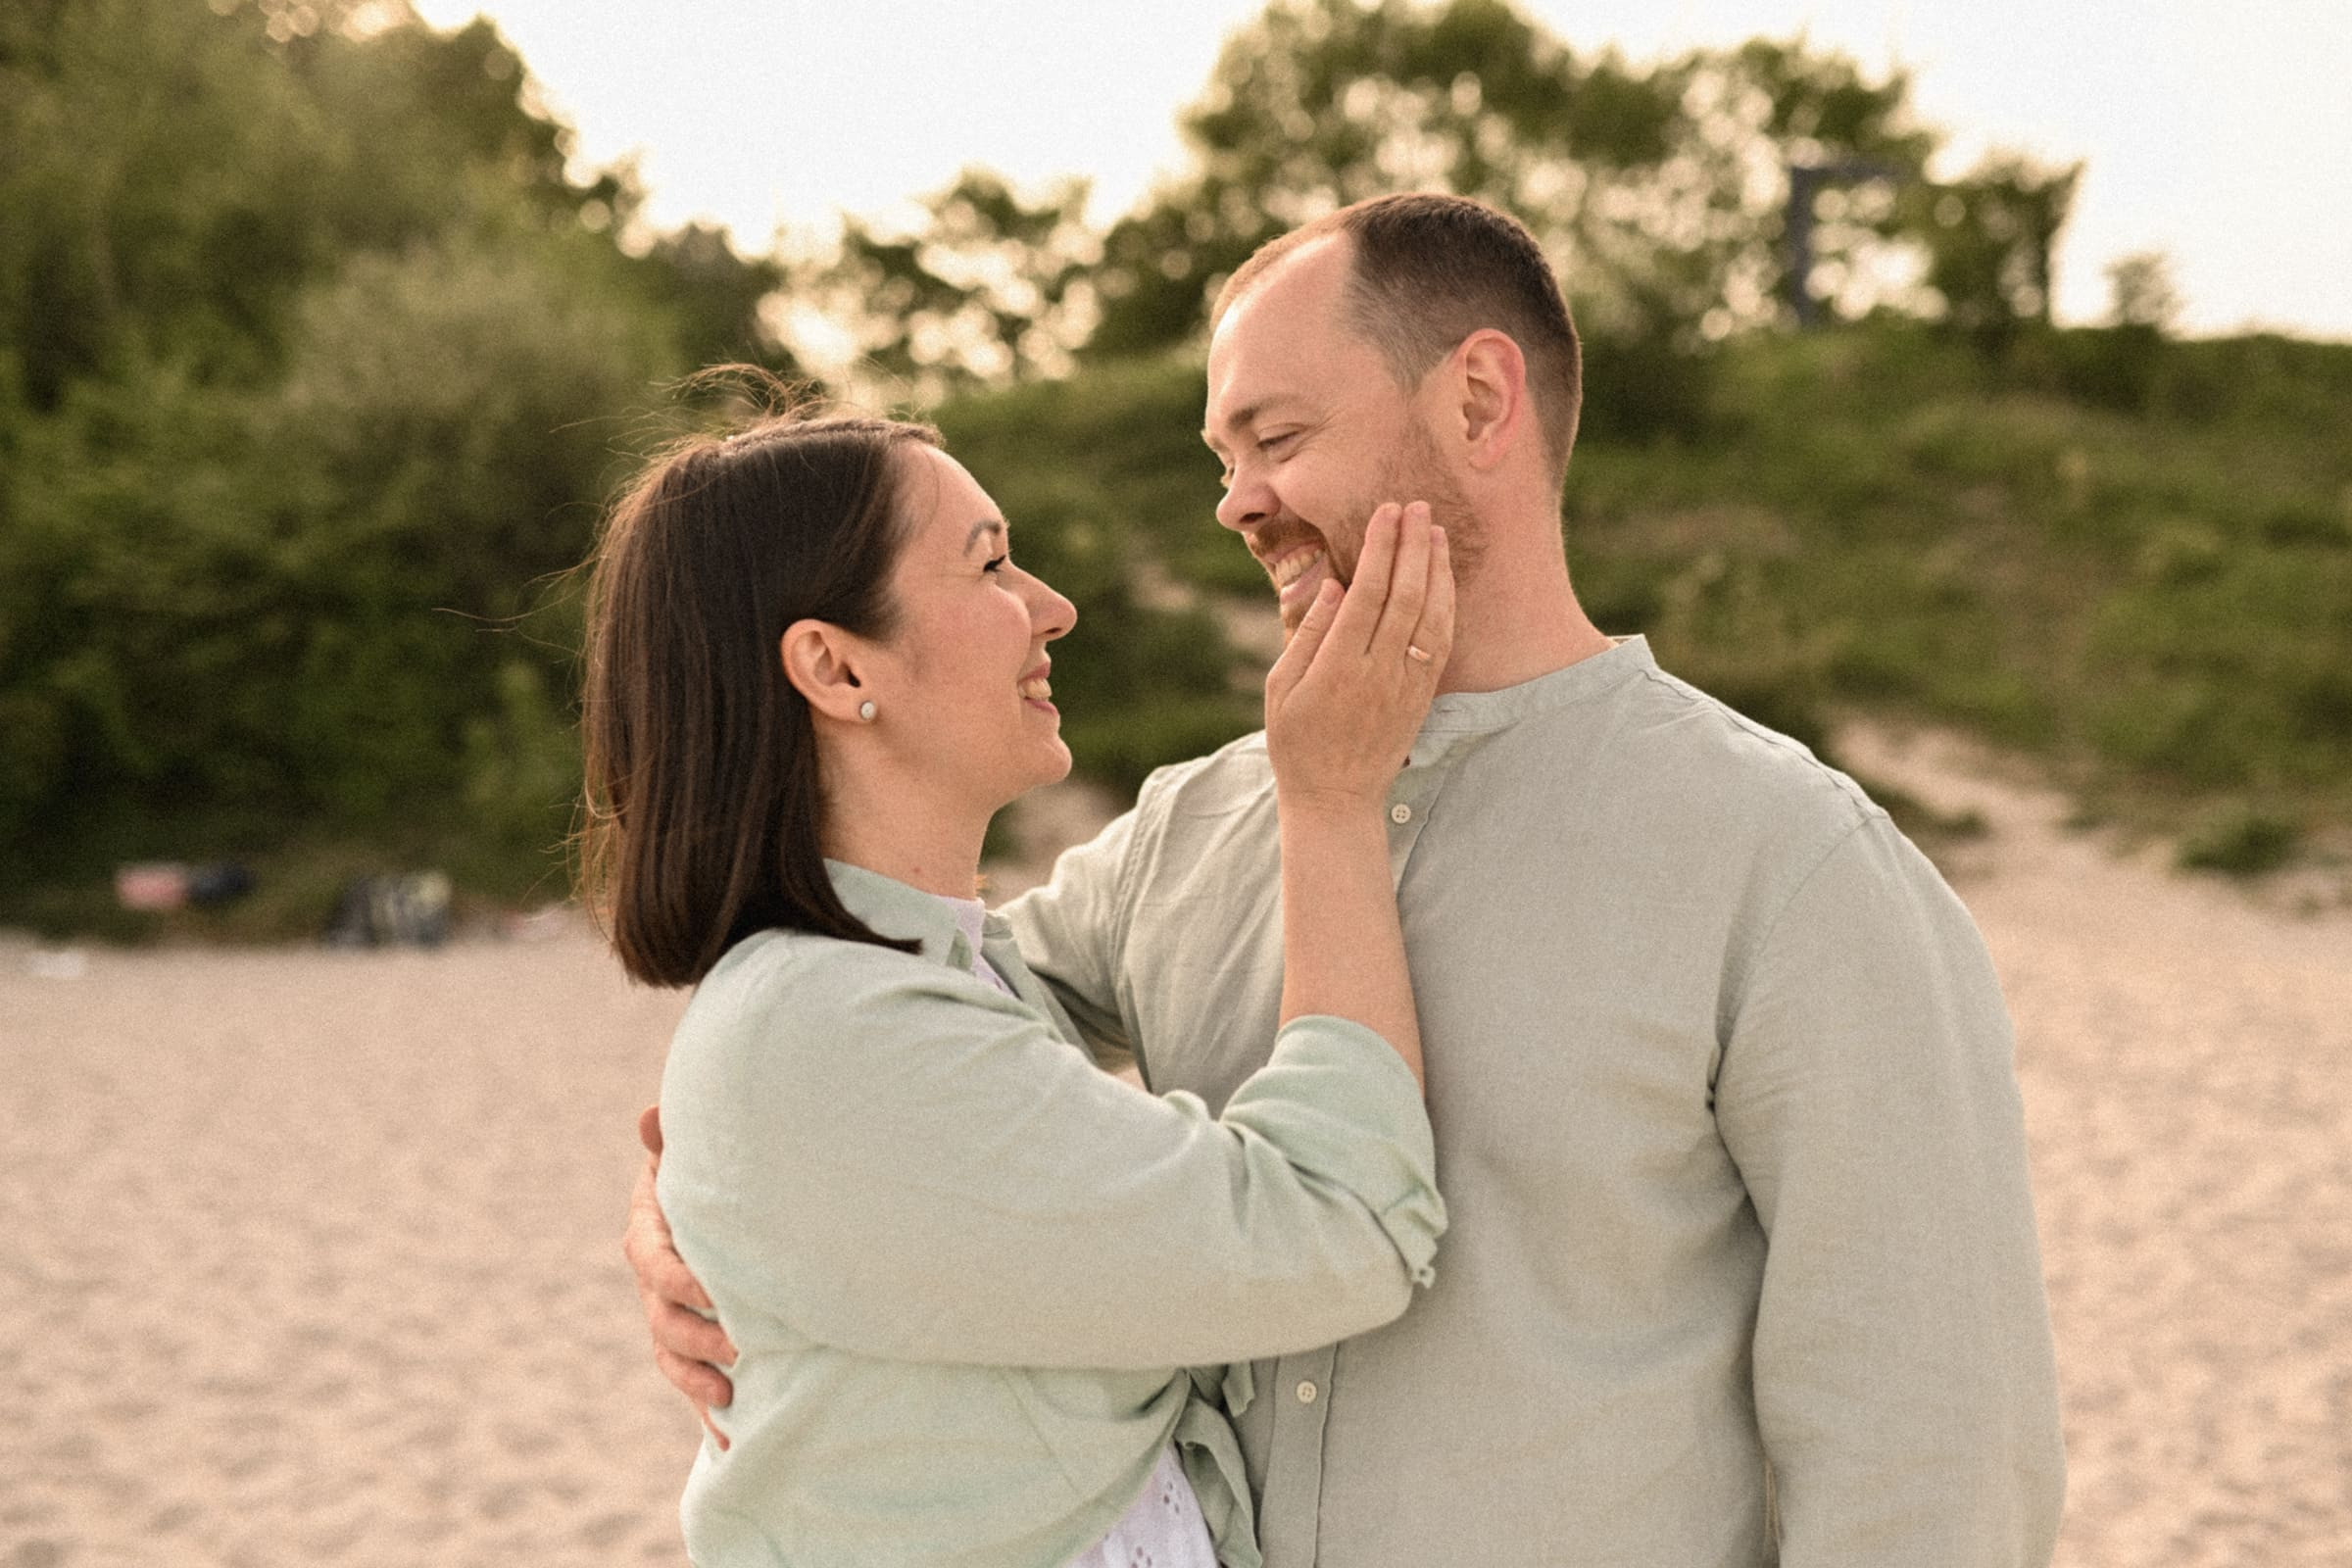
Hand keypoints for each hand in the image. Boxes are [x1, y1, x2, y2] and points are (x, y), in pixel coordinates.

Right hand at [624, 1104, 737, 1447]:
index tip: (714, 1289)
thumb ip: (671, 1140)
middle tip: (739, 1347)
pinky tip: (735, 1440)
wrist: (725, 1198)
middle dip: (697, 1338)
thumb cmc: (709, 1168)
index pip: (654, 1263)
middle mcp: (656, 1284)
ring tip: (731, 1396)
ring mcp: (672, 1318)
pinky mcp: (695, 1346)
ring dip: (698, 1382)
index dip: (679, 1279)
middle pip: (663, 1320)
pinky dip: (712, 1414)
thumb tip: (649, 1116)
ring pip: (673, 1357)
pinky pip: (695, 1386)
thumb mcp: (690, 1154)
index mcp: (651, 1236)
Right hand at [1263, 501, 1453, 808]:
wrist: (1336, 798)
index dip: (1380, 548)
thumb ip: (1307, 635)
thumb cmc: (1296, 741)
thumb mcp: (1281, 689)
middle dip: (1411, 545)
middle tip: (1415, 506)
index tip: (1385, 513)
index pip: (1367, 593)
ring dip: (1435, 568)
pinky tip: (1443, 577)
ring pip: (1430, 614)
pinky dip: (1446, 603)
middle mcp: (1378, 672)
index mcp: (1338, 666)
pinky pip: (1441, 641)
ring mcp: (1406, 684)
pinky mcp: (1422, 695)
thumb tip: (1333, 585)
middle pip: (1405, 595)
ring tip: (1434, 529)